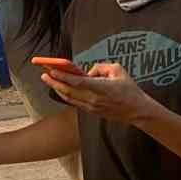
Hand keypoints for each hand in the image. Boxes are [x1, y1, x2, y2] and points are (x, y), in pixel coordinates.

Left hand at [43, 62, 158, 124]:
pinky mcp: (92, 112)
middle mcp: (94, 99)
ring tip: (48, 79)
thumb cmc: (129, 89)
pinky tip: (60, 88)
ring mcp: (92, 108)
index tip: (52, 70)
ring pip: (69, 98)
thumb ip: (100, 67)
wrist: (136, 111)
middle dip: (54, 82)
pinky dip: (65, 95)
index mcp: (102, 88)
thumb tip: (88, 71)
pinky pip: (74, 102)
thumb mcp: (118, 70)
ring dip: (57, 88)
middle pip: (69, 91)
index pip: (78, 82)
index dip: (63, 77)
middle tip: (43, 73)